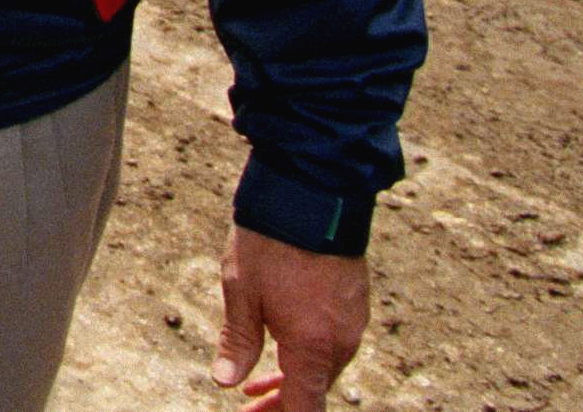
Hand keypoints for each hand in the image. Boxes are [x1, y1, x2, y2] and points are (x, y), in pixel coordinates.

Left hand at [213, 225, 366, 411]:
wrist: (313, 191)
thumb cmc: (272, 242)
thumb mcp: (242, 292)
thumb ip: (238, 342)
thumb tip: (226, 382)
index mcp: (313, 347)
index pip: (305, 408)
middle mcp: (342, 341)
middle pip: (315, 391)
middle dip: (282, 402)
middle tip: (249, 407)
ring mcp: (354, 321)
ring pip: (326, 367)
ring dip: (294, 377)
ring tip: (258, 383)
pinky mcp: (356, 302)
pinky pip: (336, 341)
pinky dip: (310, 353)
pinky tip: (284, 343)